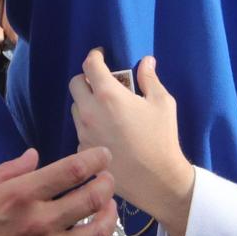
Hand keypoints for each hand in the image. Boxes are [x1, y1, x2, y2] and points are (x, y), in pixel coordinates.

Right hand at [0, 147, 116, 235]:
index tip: (103, 157)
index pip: (73, 170)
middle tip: (107, 181)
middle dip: (107, 184)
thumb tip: (36, 156)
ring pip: (98, 233)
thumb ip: (8, 170)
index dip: (96, 160)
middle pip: (92, 198)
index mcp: (20, 195)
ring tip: (107, 209)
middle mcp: (39, 223)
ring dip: (110, 217)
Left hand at [68, 52, 194, 235]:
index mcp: (108, 95)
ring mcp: (83, 133)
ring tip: (106, 110)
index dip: (95, 56)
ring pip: (76, 108)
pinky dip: (90, 126)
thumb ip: (150, 79)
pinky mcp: (81, 151)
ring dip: (87, 103)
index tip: (101, 55)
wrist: (156, 180)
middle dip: (87, 78)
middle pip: (75, 84)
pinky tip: (107, 134)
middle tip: (102, 83)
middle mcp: (89, 111)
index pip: (90, 65)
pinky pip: (80, 130)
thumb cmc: (161, 138)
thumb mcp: (162, 103)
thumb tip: (146, 61)